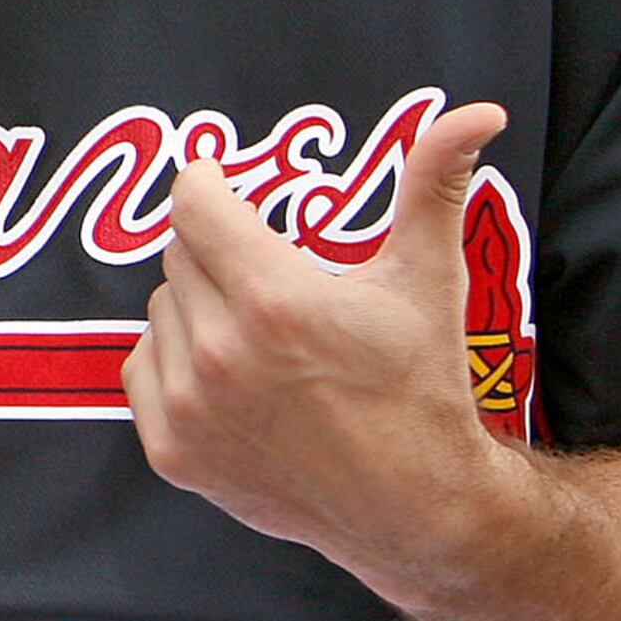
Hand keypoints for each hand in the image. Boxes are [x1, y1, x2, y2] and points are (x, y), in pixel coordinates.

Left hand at [122, 101, 529, 600]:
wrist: (417, 509)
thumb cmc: (422, 388)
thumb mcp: (427, 280)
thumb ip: (433, 184)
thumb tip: (477, 110)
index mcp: (274, 300)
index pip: (194, 202)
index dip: (209, 184)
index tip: (222, 184)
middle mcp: (220, 352)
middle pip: (181, 254)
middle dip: (220, 253)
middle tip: (270, 279)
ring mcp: (190, 406)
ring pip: (162, 309)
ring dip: (199, 308)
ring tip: (262, 338)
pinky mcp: (173, 450)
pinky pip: (142, 367)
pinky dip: (176, 363)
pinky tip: (233, 379)